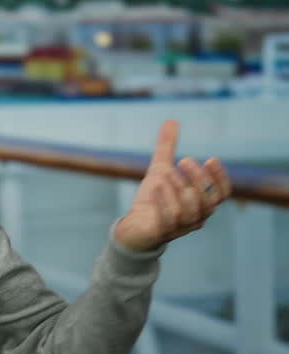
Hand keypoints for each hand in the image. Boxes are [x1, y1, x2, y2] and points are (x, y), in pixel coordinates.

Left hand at [115, 120, 231, 251]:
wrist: (132, 227)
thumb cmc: (153, 200)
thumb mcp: (159, 170)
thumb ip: (166, 148)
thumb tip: (171, 120)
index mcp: (201, 203)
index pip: (221, 194)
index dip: (219, 178)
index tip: (210, 158)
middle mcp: (196, 217)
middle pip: (207, 201)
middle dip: (198, 179)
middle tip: (184, 160)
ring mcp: (180, 227)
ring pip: (189, 210)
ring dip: (180, 188)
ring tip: (167, 172)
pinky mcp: (161, 232)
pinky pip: (169, 219)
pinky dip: (165, 201)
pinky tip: (157, 185)